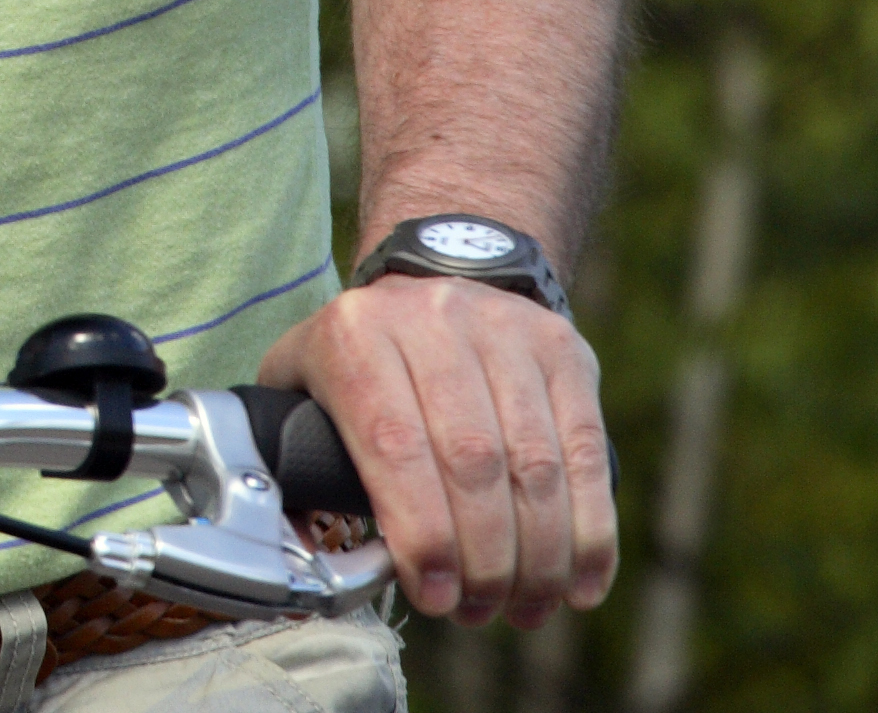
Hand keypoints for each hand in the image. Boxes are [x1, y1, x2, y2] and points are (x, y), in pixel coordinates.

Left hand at [258, 275, 616, 626]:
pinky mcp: (563, 350)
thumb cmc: (364, 353)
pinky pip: (586, 452)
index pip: (395, 446)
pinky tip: (580, 582)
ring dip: (538, 557)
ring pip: (534, 465)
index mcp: (356, 335)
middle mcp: (433, 322)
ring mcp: (506, 330)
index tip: (432, 596)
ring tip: (525, 607)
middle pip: (473, 462)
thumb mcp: (306, 376)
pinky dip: (590, 530)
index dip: (422, 534)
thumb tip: (287, 546)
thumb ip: (289, 449)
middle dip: (482, 559)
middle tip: (478, 611)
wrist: (445, 265)